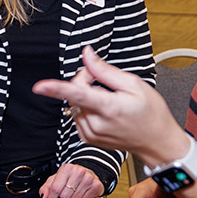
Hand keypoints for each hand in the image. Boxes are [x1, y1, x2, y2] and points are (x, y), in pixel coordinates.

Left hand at [33, 47, 188, 164]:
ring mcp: (90, 134)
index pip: (77, 95)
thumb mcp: (133, 84)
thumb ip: (105, 70)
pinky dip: (87, 107)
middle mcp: (96, 124)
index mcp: (109, 108)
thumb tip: (87, 55)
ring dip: (86, 95)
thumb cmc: (150, 112)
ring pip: (74, 103)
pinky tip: (105, 110)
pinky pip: (78, 114)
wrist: (156, 142)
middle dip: (85, 80)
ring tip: (110, 99)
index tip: (39, 87)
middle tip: (106, 82)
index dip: (56, 88)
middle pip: (74, 92)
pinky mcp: (87, 138)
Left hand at [39, 163, 102, 197]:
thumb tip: (43, 197)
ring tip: (75, 191)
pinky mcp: (96, 186)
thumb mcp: (56, 179)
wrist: (88, 173)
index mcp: (67, 168)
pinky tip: (83, 192)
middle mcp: (79, 171)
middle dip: (64, 197)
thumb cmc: (71, 176)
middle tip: (67, 191)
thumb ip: (46, 188)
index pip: (55, 189)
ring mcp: (89, 178)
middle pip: (64, 196)